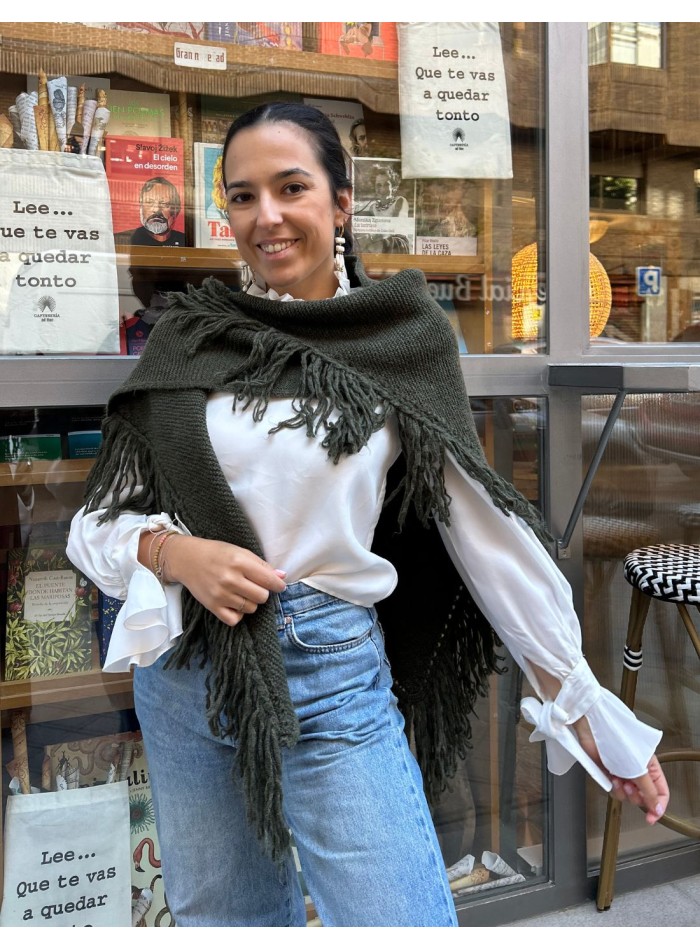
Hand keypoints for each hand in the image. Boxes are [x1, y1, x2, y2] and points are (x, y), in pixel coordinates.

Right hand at [140, 533, 286, 627]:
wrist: (187, 559)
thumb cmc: (217, 553)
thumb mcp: (240, 552)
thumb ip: (262, 565)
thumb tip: (282, 576)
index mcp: (239, 562)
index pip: (268, 580)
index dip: (278, 585)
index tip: (278, 585)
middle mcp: (230, 579)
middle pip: (262, 597)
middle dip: (262, 592)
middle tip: (254, 586)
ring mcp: (221, 595)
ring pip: (251, 609)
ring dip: (250, 602)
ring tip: (242, 592)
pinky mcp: (212, 607)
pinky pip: (235, 620)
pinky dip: (238, 614)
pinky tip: (235, 604)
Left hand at [573, 716, 669, 823]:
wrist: (594, 729)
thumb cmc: (618, 739)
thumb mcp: (638, 769)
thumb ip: (649, 791)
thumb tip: (657, 808)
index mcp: (650, 767)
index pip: (660, 792)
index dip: (657, 806)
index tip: (651, 817)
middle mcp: (638, 771)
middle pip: (643, 796)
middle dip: (636, 796)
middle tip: (630, 787)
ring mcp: (623, 772)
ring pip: (627, 795)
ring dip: (622, 792)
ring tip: (618, 780)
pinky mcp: (609, 773)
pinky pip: (613, 790)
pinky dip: (612, 787)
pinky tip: (610, 777)